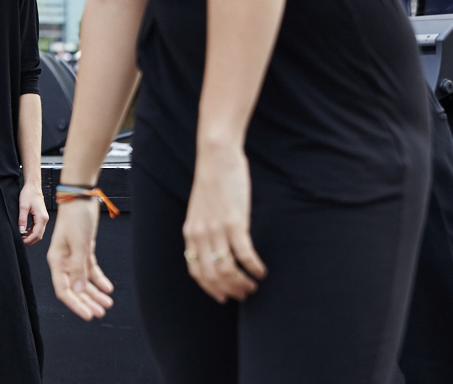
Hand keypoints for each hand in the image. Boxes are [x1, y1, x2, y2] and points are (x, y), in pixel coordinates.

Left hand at [18, 183, 49, 245]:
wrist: (33, 186)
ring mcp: (44, 218)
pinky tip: (25, 231)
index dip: (28, 240)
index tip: (20, 241)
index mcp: (41, 218)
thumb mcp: (23, 207)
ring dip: (30, 236)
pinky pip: (38, 228)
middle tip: (20, 241)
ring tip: (21, 236)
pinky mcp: (41, 217)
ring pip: (38, 233)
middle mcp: (44, 219)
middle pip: (39, 236)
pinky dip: (32, 232)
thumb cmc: (28, 194)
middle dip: (30, 240)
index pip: (36, 234)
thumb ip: (22, 220)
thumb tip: (21, 231)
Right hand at [46, 199, 114, 319]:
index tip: (88, 315)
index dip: (75, 304)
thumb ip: (78, 268)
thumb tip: (78, 290)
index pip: (64, 289)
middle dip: (88, 301)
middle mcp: (64, 261)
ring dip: (95, 293)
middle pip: (75, 288)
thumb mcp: (79, 243)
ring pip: (84, 281)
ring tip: (107, 303)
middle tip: (101, 313)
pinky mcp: (84, 250)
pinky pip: (91, 270)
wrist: (82, 197)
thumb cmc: (76, 217)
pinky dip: (99, 280)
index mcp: (57, 261)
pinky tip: (108, 288)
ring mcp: (74, 256)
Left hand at [183, 146, 266, 302]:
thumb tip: (215, 247)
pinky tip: (261, 271)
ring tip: (254, 285)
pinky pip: (244, 254)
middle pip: (211, 276)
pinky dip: (253, 267)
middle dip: (229, 290)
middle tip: (244, 294)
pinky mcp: (234, 222)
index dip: (209, 288)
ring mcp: (216, 229)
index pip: (196, 270)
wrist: (216, 157)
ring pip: (227, 270)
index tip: (222, 296)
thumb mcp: (200, 209)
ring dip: (242, 283)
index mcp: (191, 232)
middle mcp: (200, 235)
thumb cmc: (212, 181)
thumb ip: (204, 229)